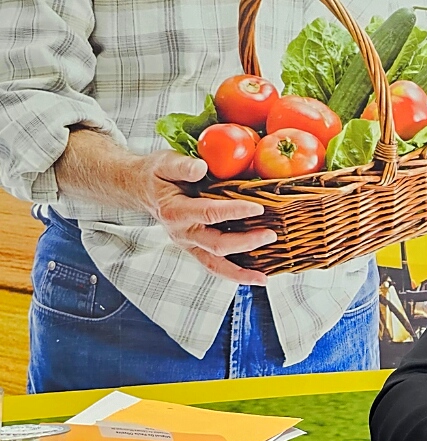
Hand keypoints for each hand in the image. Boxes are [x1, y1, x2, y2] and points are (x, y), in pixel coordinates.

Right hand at [140, 151, 273, 284]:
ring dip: (240, 273)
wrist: (142, 189)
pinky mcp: (195, 249)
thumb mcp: (165, 162)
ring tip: (263, 278)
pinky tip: (256, 278)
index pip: (209, 213)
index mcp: (175, 210)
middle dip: (245, 243)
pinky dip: (235, 275)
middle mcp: (182, 232)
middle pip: (216, 244)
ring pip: (215, 264)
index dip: (234, 211)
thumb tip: (200, 168)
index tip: (258, 208)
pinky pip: (215, 267)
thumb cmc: (157, 174)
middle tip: (270, 235)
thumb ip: (182, 165)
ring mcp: (189, 244)